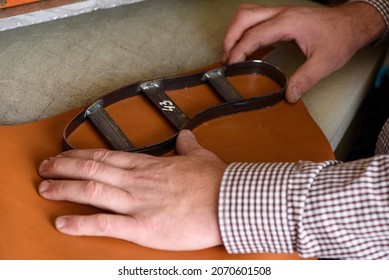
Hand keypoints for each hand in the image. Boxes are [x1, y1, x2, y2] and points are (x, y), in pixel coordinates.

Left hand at [38, 130, 226, 250]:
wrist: (229, 201)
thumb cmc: (215, 182)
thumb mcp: (200, 157)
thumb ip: (188, 146)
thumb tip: (186, 136)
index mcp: (149, 167)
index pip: (106, 157)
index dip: (80, 156)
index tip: (64, 156)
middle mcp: (137, 182)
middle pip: (92, 171)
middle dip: (64, 169)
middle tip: (44, 169)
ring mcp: (138, 203)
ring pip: (92, 193)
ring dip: (65, 190)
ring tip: (45, 189)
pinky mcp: (144, 227)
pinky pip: (106, 224)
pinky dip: (81, 224)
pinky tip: (63, 223)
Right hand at [222, 2, 385, 101]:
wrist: (352, 23)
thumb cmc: (340, 37)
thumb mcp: (325, 62)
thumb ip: (304, 79)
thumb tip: (288, 95)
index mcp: (289, 23)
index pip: (254, 34)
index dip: (238, 50)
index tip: (231, 65)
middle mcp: (281, 13)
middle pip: (243, 16)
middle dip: (229, 37)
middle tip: (226, 58)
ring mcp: (280, 12)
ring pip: (246, 12)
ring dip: (233, 30)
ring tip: (230, 51)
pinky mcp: (280, 16)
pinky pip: (253, 16)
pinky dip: (242, 29)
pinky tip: (245, 44)